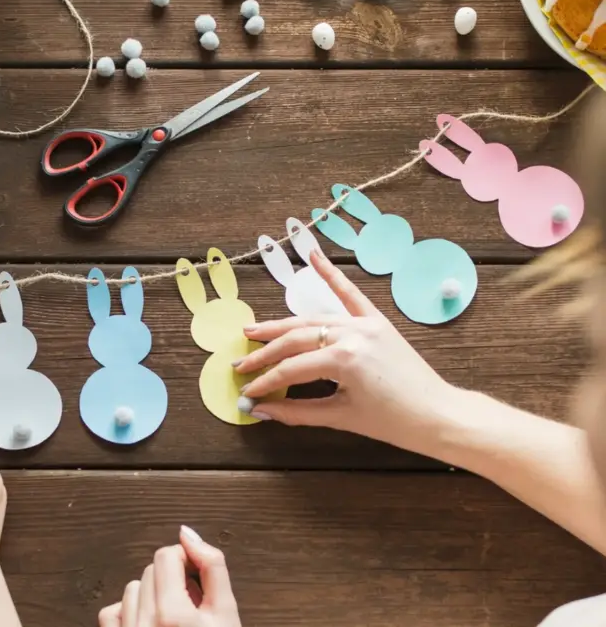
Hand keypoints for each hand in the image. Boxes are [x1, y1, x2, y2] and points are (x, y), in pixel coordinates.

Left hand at [98, 526, 240, 626]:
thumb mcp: (227, 614)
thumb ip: (213, 567)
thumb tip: (187, 533)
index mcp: (173, 615)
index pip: (166, 556)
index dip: (185, 561)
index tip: (198, 579)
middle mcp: (144, 626)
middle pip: (149, 571)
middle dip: (172, 580)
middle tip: (193, 606)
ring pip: (131, 589)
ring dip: (151, 595)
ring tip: (174, 619)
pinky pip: (110, 613)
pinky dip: (128, 612)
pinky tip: (149, 624)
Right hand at [233, 248, 466, 454]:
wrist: (438, 415)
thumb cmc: (394, 423)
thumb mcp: (341, 417)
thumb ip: (297, 412)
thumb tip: (261, 410)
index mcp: (343, 360)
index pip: (290, 369)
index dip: (265, 381)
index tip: (246, 391)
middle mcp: (352, 334)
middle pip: (296, 339)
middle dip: (264, 351)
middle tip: (240, 360)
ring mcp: (365, 324)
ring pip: (313, 319)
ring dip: (282, 324)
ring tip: (254, 329)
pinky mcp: (378, 322)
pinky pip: (351, 296)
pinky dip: (333, 276)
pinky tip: (313, 257)